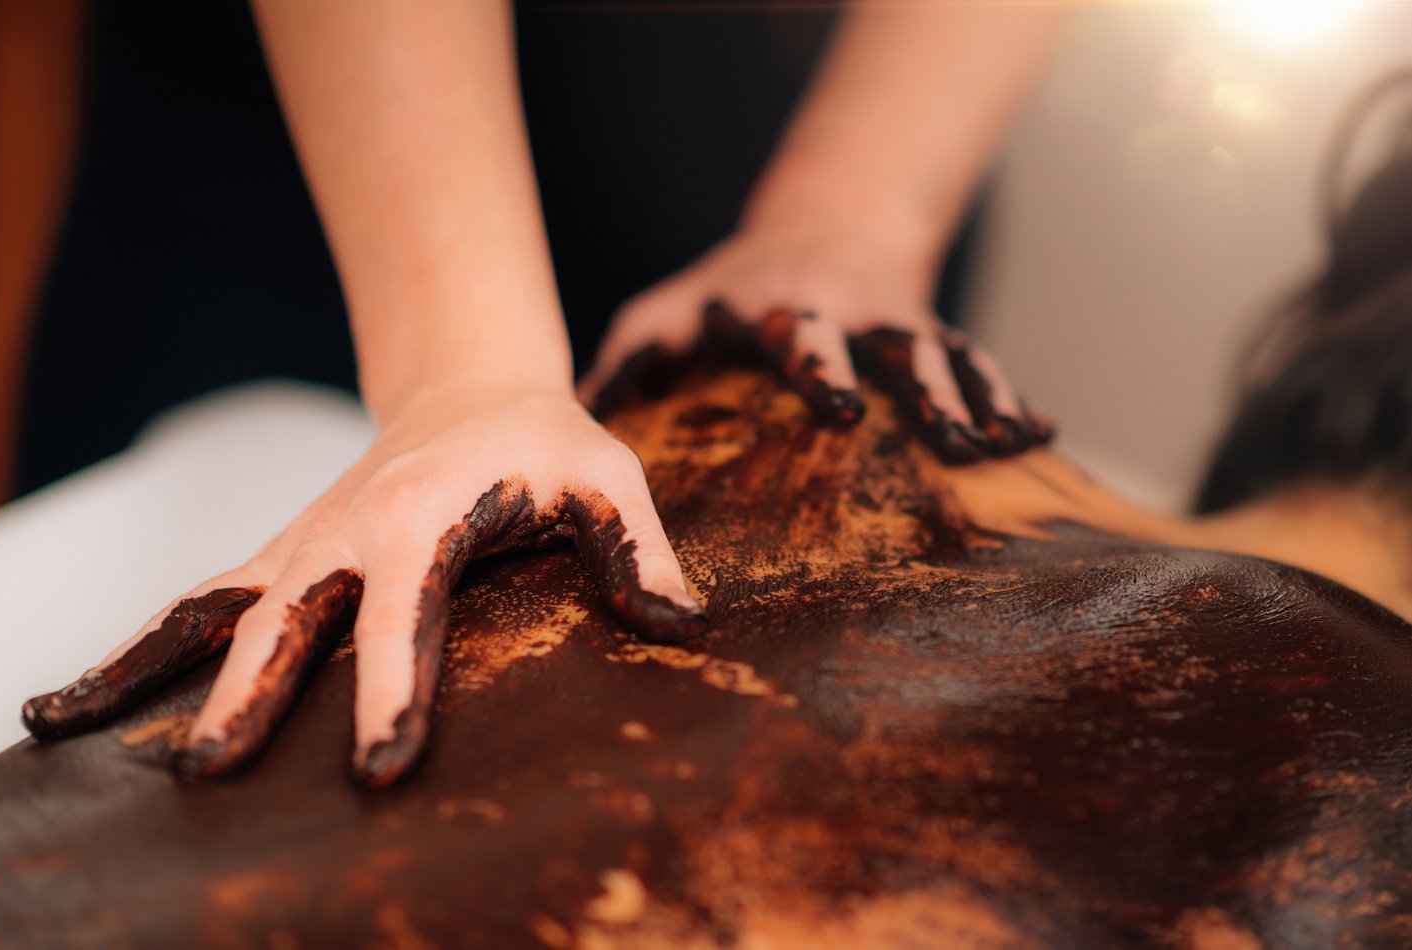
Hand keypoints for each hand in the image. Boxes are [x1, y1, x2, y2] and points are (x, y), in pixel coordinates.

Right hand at [21, 386, 703, 786]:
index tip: (378, 764)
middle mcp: (344, 531)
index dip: (393, 689)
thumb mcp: (608, 478)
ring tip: (61, 726)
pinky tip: (77, 701)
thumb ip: (638, 548)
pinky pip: (200, 601)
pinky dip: (139, 648)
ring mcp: (301, 542)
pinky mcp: (282, 555)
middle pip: (283, 619)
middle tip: (215, 773)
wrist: (471, 385)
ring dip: (143, 666)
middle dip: (248, 696)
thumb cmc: (544, 439)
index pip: (402, 615)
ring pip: (210, 609)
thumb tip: (682, 626)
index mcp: (423, 518)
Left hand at [578, 223, 1051, 463]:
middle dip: (921, 388)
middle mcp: (849, 310)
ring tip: (997, 448)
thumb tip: (574, 421)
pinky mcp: (936, 333)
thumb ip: (630, 358)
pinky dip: (1007, 395)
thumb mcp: (670, 310)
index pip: (802, 333)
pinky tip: (1035, 435)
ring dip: (974, 401)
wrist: (823, 228)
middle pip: (893, 344)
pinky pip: (979, 361)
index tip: (843, 409)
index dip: (822, 367)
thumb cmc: (727, 289)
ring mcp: (900, 320)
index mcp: (781, 307)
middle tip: (947, 439)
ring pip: (946, 357)